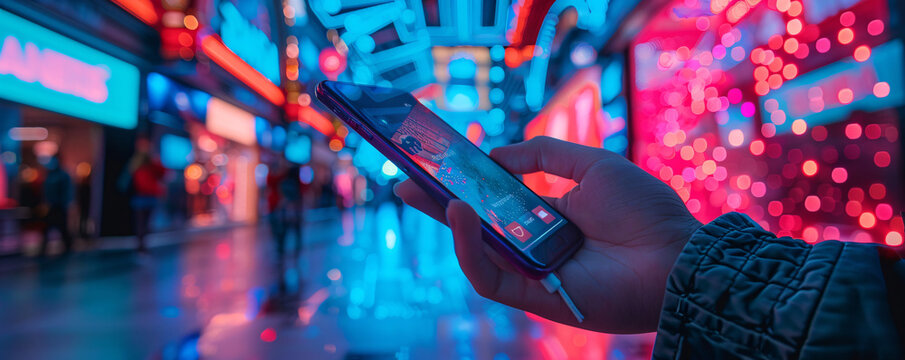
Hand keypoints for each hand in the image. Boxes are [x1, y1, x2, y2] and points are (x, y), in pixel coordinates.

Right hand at [395, 136, 701, 332]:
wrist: (675, 253)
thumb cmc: (643, 209)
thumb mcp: (591, 164)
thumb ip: (543, 155)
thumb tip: (496, 156)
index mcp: (546, 215)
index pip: (494, 200)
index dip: (463, 182)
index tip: (436, 162)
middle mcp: (534, 245)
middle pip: (475, 227)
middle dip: (436, 203)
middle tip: (404, 180)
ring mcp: (532, 272)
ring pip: (474, 253)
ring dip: (448, 223)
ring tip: (430, 192)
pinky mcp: (533, 297)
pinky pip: (489, 278)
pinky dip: (469, 249)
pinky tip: (461, 215)